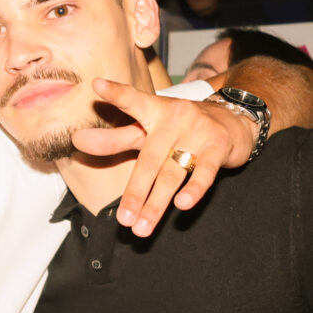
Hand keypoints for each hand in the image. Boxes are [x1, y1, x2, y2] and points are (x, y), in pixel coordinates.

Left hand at [72, 78, 256, 236]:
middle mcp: (175, 118)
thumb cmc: (181, 129)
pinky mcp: (218, 146)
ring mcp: (198, 131)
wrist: (234, 120)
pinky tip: (182, 205)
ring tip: (142, 227)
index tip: (97, 86)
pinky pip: (205, 171)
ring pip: (172, 172)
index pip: (133, 101)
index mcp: (154, 111)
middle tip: (123, 219)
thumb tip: (78, 141)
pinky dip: (194, 189)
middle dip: (135, 192)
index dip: (116, 94)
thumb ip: (114, 139)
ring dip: (156, 203)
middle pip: (149, 160)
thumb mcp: (148, 131)